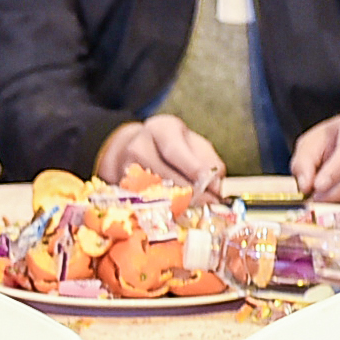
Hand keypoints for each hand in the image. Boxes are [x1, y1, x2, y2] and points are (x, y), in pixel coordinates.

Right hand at [96, 114, 226, 197]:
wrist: (128, 149)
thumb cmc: (168, 146)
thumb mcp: (190, 143)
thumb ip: (207, 160)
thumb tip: (218, 184)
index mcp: (160, 129)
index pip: (175, 151)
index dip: (195, 170)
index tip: (214, 186)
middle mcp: (138, 145)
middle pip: (164, 173)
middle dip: (191, 190)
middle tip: (211, 202)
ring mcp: (125, 168)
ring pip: (155, 190)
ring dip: (179, 202)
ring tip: (199, 208)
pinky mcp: (122, 187)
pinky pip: (144, 201)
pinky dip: (164, 209)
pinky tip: (178, 211)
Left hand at [290, 114, 339, 202]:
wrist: (337, 144)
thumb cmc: (324, 143)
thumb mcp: (307, 147)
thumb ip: (303, 164)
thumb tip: (305, 186)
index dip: (333, 171)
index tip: (318, 185)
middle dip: (336, 190)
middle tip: (318, 199)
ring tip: (324, 201)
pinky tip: (338, 203)